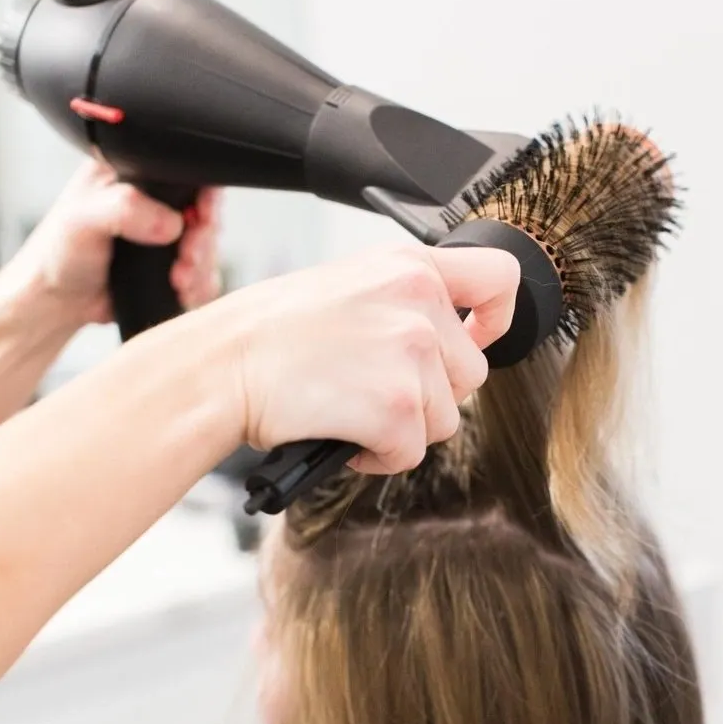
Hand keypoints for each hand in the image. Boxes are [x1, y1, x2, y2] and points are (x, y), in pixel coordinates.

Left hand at [6, 160, 221, 331]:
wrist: (57, 300)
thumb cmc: (59, 253)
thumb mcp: (83, 218)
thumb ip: (126, 209)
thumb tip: (172, 223)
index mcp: (132, 174)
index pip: (185, 170)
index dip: (203, 194)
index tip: (199, 216)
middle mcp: (153, 202)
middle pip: (206, 213)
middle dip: (202, 241)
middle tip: (186, 259)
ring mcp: (164, 235)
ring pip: (209, 247)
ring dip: (202, 268)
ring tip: (178, 281)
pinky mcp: (171, 267)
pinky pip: (205, 275)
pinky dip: (200, 286)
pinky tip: (182, 291)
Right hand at [216, 244, 518, 473]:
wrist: (223, 364)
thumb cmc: (274, 332)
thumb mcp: (351, 285)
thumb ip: (406, 301)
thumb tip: (450, 336)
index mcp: (411, 265)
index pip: (499, 278)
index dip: (497, 319)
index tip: (474, 338)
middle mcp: (420, 302)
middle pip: (470, 375)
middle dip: (429, 395)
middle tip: (374, 389)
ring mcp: (411, 353)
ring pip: (445, 420)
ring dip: (403, 429)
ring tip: (351, 409)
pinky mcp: (396, 407)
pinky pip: (412, 453)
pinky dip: (380, 457)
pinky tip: (345, 433)